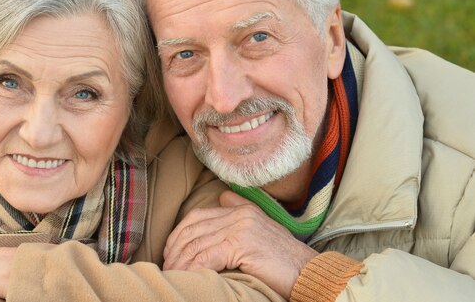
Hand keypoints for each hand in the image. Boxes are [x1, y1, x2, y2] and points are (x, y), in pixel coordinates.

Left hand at [163, 191, 317, 299]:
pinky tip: (187, 277)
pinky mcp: (241, 244)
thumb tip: (221, 200)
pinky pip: (206, 256)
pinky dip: (192, 268)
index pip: (198, 215)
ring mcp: (240, 227)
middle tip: (167, 265)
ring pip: (196, 243)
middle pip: (193, 228)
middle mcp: (239, 214)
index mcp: (241, 209)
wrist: (310, 273)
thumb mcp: (261, 229)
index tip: (170, 251)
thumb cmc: (285, 260)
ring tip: (173, 274)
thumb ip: (240, 212)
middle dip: (175, 248)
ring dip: (180, 261)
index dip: (179, 233)